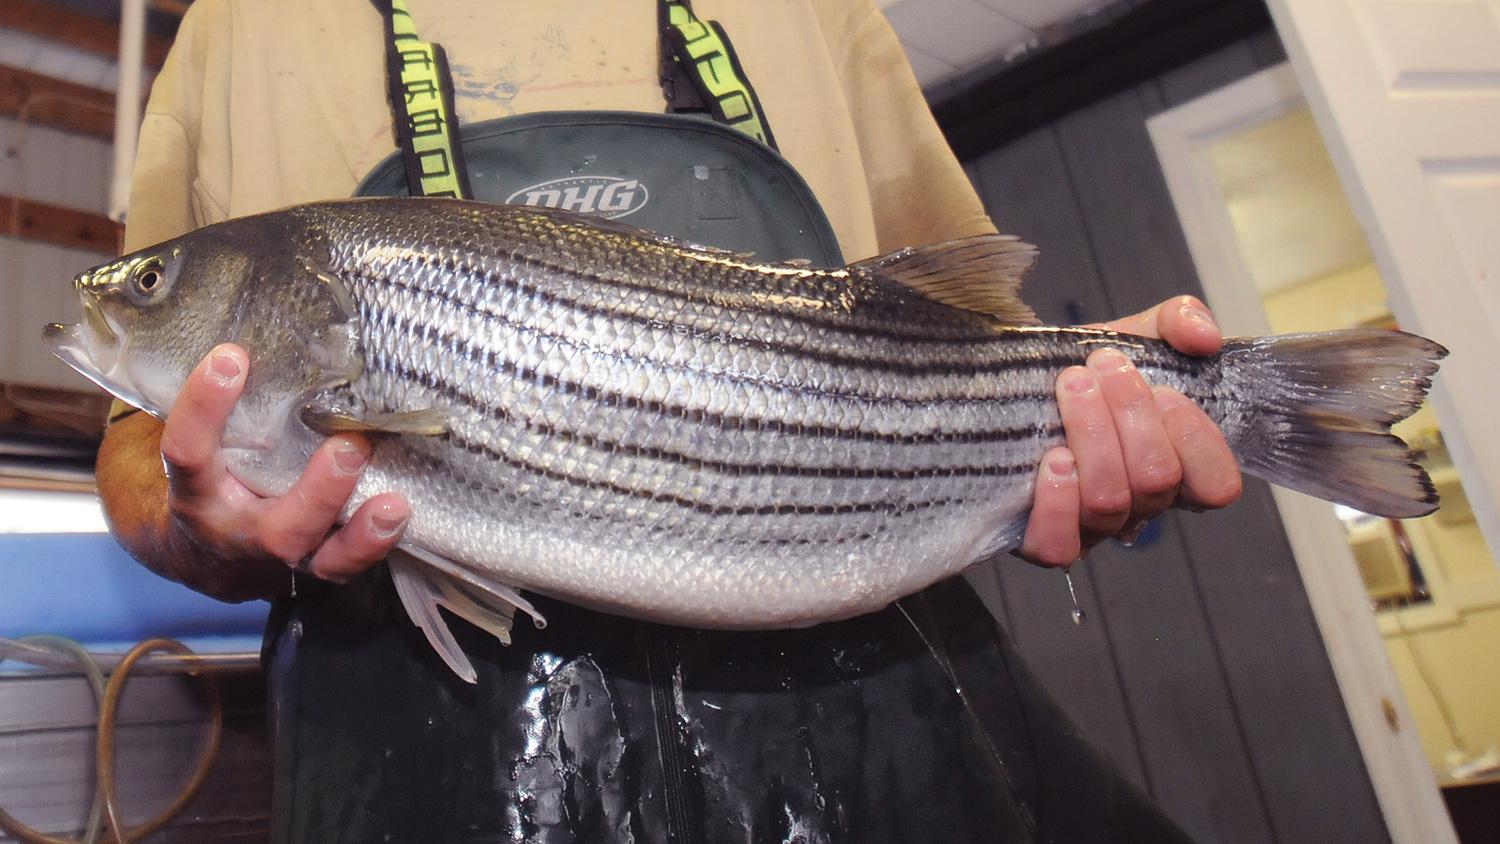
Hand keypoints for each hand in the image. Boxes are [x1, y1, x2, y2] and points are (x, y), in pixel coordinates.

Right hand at [99, 343, 409, 599]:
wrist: (211, 553)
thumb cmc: (218, 474)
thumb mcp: (208, 442)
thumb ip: (229, 401)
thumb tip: (265, 322)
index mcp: (199, 492)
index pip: (188, 452)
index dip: (204, 408)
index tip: (232, 357)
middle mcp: (240, 531)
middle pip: (275, 528)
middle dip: (317, 491)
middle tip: (350, 447)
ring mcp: (283, 556)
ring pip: (321, 559)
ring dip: (360, 532)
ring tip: (394, 504)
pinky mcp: (318, 566)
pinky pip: (348, 565)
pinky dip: (375, 543)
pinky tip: (402, 512)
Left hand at [1017, 296, 1241, 565]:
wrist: (1016, 382)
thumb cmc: (1086, 369)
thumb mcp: (1136, 334)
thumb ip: (1180, 322)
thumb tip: (1204, 337)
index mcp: (1177, 467)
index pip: (1216, 485)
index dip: (1196, 439)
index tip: (1163, 388)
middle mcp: (1140, 506)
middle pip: (1156, 481)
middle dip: (1130, 414)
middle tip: (1100, 366)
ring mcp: (1093, 528)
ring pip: (1109, 502)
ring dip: (1091, 435)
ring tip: (1071, 385)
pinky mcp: (1044, 538)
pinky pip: (1059, 545)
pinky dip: (1057, 502)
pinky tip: (1051, 458)